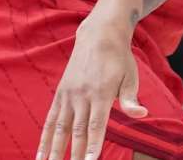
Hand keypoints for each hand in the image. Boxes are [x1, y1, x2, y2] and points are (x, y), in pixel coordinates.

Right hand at [36, 15, 147, 159]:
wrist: (99, 35)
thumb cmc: (119, 59)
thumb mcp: (131, 76)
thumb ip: (131, 99)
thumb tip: (142, 114)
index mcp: (101, 93)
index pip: (97, 126)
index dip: (93, 146)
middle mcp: (82, 95)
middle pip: (77, 131)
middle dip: (75, 155)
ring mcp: (69, 95)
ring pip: (60, 128)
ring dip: (55, 151)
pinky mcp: (60, 93)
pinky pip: (50, 119)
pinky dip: (44, 138)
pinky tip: (40, 155)